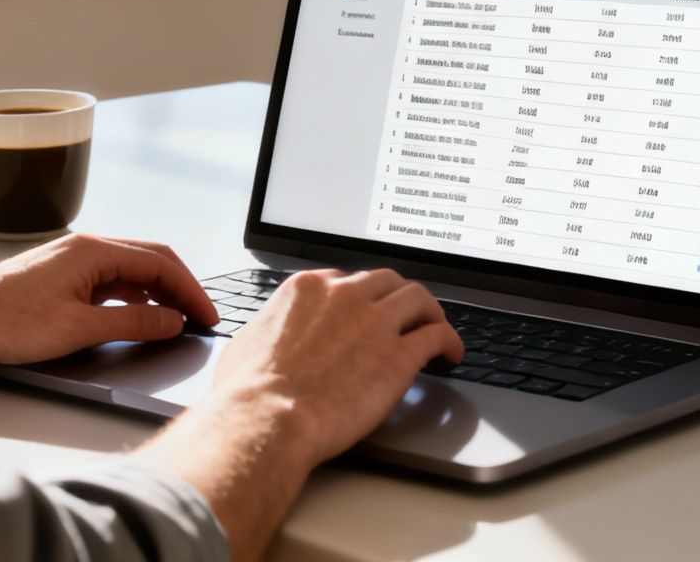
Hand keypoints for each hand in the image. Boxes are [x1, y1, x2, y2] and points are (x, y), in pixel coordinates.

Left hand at [0, 233, 218, 367]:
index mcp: (94, 250)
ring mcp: (72, 261)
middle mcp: (85, 248)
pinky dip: (132, 297)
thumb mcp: (78, 329)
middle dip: (180, 288)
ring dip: (156, 294)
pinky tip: (136, 317)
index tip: (206, 316)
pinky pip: (109, 281)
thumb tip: (171, 321)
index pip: (160, 263)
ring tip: (175, 321)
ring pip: (129, 271)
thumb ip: (132, 324)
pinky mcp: (60, 276)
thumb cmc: (6, 322)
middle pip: (149, 261)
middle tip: (200, 318)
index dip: (190, 291)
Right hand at [210, 268, 464, 466]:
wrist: (266, 418)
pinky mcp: (400, 355)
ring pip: (418, 299)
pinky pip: (437, 335)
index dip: (361, 298)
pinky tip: (450, 355)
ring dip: (429, 312)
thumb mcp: (249, 341)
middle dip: (397, 298)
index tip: (366, 312)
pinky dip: (449, 341)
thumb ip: (270, 328)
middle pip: (387, 282)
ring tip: (435, 329)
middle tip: (405, 316)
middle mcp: (345, 295)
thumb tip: (268, 336)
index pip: (347, 280)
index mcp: (308, 289)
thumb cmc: (248, 391)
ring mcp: (376, 322)